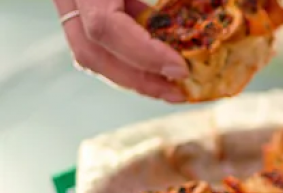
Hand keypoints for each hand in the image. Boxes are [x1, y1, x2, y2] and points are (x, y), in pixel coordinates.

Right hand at [53, 0, 188, 101]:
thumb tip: (211, 12)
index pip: (104, 27)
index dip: (144, 54)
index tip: (180, 69)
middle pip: (91, 52)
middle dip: (139, 80)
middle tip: (178, 93)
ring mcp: (70, 6)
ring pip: (89, 54)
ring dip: (132, 78)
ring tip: (170, 90)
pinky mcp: (80, 11)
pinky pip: (95, 45)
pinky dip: (126, 64)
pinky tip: (155, 73)